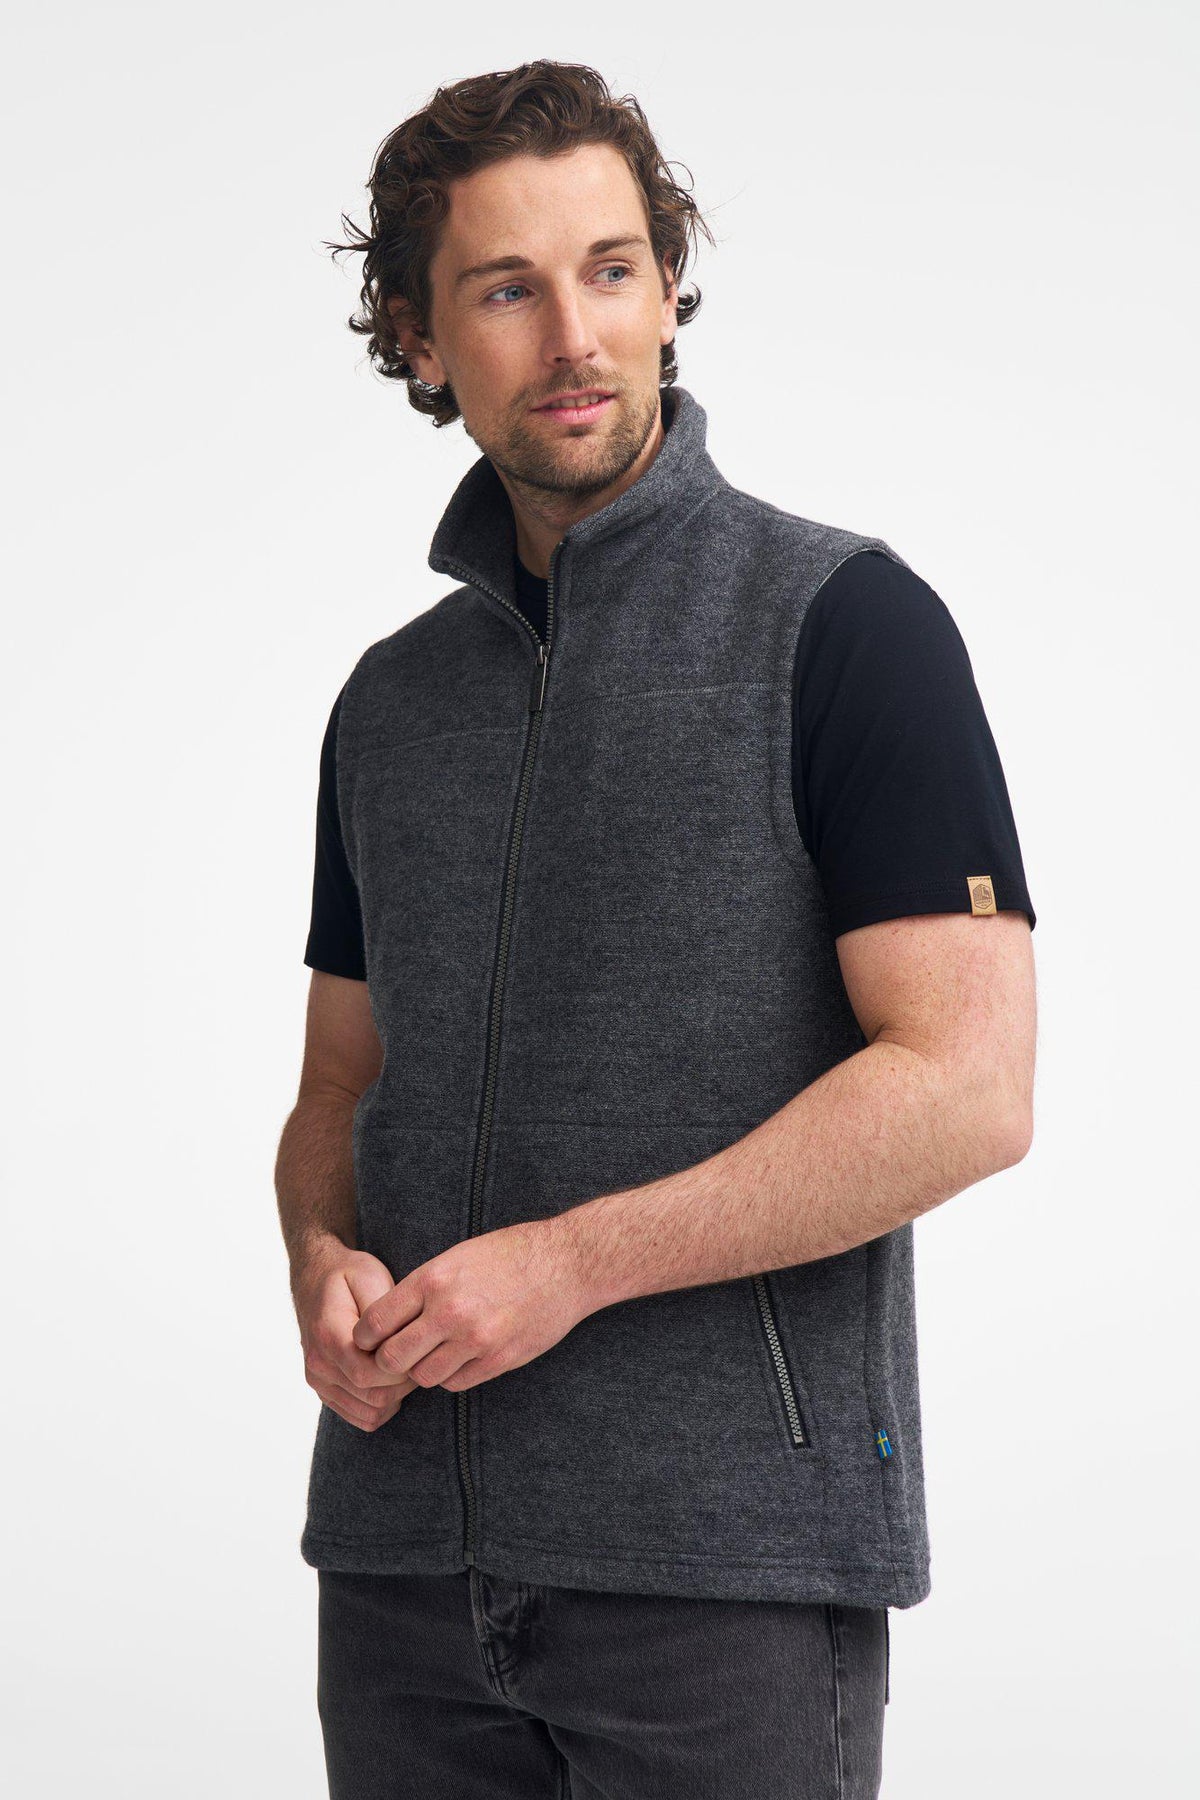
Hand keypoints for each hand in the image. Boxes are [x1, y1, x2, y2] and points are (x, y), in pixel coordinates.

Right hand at [293, 1238, 419, 1431]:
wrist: (317, 1277)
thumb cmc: (348, 1275)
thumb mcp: (370, 1276)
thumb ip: (382, 1313)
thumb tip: (397, 1343)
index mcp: (328, 1336)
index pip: (369, 1374)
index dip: (401, 1368)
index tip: (419, 1349)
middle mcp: (318, 1363)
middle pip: (372, 1396)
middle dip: (403, 1383)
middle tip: (419, 1358)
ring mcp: (318, 1380)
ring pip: (369, 1412)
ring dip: (396, 1396)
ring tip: (405, 1366)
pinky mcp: (325, 1390)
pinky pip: (361, 1417)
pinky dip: (382, 1406)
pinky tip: (392, 1380)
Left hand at [351, 1217, 589, 1393]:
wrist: (568, 1264)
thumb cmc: (511, 1253)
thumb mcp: (459, 1255)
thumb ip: (424, 1286)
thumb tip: (387, 1318)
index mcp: (434, 1279)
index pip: (375, 1322)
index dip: (365, 1337)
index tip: (368, 1339)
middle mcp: (450, 1311)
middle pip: (393, 1358)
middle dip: (389, 1360)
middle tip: (395, 1355)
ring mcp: (476, 1340)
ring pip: (423, 1376)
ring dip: (422, 1369)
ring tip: (430, 1354)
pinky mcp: (499, 1360)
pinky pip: (456, 1383)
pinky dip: (451, 1375)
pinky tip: (459, 1358)